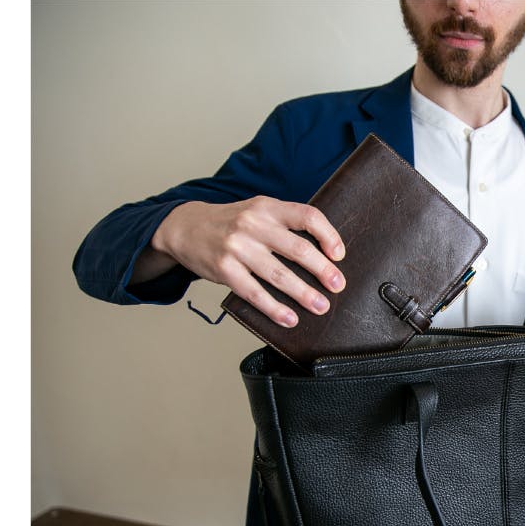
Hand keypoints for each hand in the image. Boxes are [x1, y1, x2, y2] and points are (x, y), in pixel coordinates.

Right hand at [152, 196, 345, 327]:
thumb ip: (284, 224)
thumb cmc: (230, 223)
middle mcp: (253, 224)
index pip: (307, 216)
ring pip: (278, 275)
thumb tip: (322, 253)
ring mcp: (237, 247)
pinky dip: (275, 309)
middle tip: (337, 285)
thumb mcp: (257, 210)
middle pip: (297, 249)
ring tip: (320, 306)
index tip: (339, 254)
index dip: (328, 235)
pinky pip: (255, 293)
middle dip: (323, 270)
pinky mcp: (224, 270)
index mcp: (267, 207)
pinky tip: (289, 318)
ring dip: (304, 294)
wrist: (185, 227)